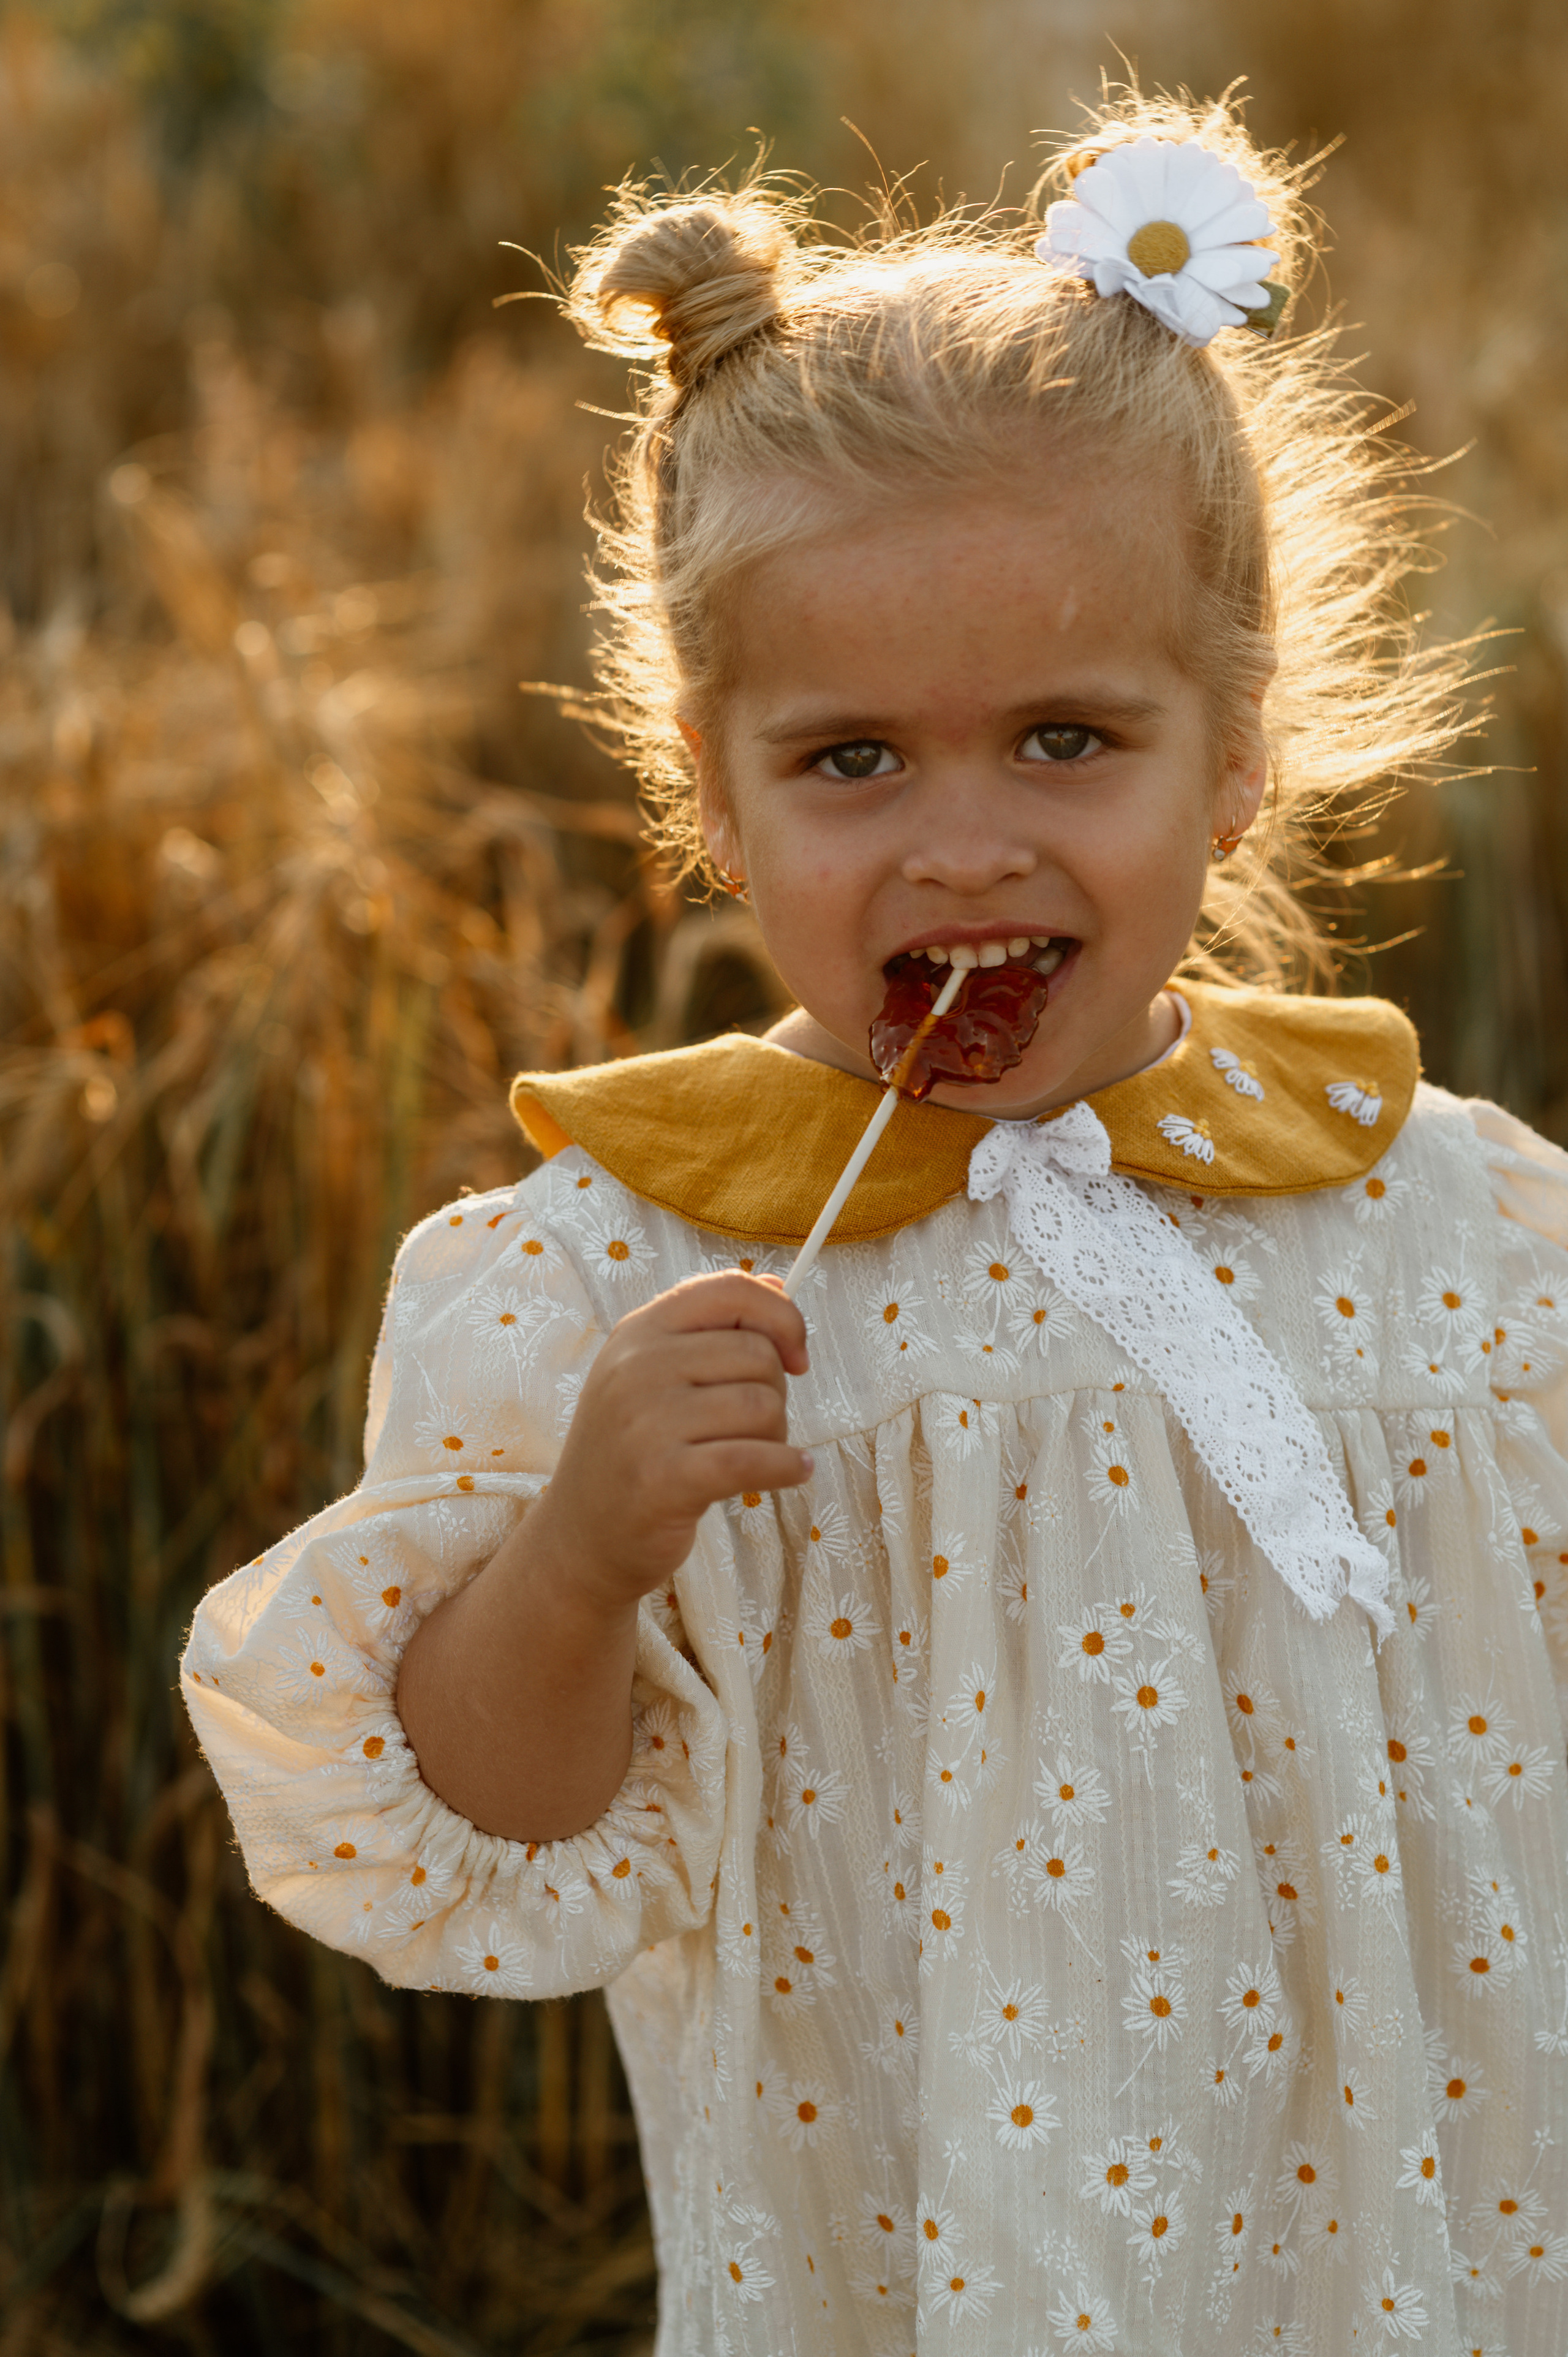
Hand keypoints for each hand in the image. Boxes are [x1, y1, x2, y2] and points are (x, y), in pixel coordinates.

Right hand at [527, 1271, 810, 1612]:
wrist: (582, 1535)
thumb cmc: (633, 1451)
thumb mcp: (654, 1375)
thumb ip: (713, 1328)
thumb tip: (779, 1288)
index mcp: (638, 1332)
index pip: (729, 1290)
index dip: (781, 1316)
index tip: (796, 1356)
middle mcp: (636, 1367)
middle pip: (758, 1354)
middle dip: (775, 1393)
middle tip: (752, 1428)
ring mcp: (646, 1422)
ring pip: (762, 1405)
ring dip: (776, 1436)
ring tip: (751, 1455)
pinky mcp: (664, 1478)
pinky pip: (755, 1458)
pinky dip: (787, 1467)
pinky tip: (793, 1473)